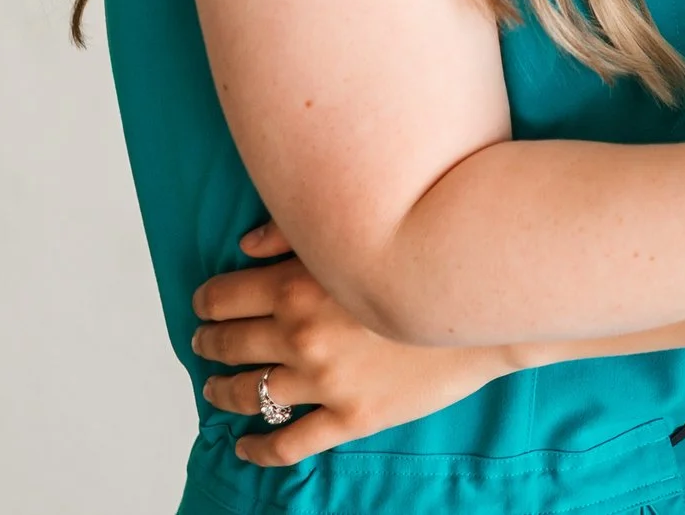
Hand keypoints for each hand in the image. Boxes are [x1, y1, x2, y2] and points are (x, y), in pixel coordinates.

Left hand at [190, 223, 514, 465]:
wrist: (481, 301)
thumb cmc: (422, 256)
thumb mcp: (352, 235)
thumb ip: (292, 234)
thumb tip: (245, 247)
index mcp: (296, 287)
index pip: (225, 298)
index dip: (207, 303)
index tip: (203, 306)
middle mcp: (301, 336)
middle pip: (231, 345)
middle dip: (210, 343)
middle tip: (204, 343)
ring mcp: (324, 382)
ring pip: (250, 395)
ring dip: (223, 391)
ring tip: (215, 388)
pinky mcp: (350, 418)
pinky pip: (288, 443)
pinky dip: (258, 448)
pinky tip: (244, 446)